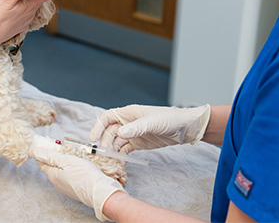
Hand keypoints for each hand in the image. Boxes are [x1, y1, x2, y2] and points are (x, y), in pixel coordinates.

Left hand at [34, 147, 124, 220]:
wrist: (100, 192)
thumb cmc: (85, 175)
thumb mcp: (67, 161)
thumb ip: (51, 156)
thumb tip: (37, 152)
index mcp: (52, 175)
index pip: (41, 162)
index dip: (43, 152)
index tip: (48, 143)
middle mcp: (57, 183)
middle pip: (51, 166)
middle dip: (55, 156)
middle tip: (62, 147)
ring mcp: (65, 187)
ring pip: (60, 171)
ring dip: (64, 162)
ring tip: (72, 154)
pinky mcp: (74, 189)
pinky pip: (68, 176)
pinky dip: (70, 169)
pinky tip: (78, 165)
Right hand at [89, 104, 210, 153]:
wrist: (186, 128)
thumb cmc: (169, 119)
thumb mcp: (152, 123)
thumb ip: (136, 128)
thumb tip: (119, 134)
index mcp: (127, 113)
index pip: (106, 118)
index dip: (97, 127)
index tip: (93, 138)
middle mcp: (127, 123)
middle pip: (109, 133)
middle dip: (105, 143)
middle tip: (104, 156)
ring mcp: (132, 133)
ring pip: (116, 143)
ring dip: (112, 152)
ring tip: (110, 163)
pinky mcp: (138, 143)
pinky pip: (124, 150)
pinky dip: (121, 157)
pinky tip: (119, 164)